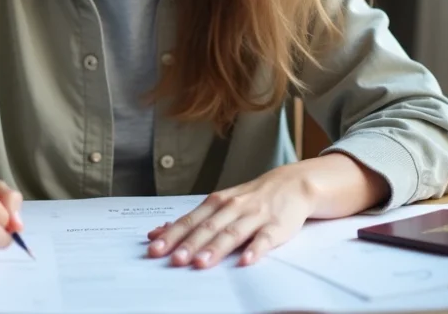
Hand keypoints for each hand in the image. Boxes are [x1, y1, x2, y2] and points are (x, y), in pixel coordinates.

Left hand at [146, 165, 316, 268]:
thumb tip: (157, 232)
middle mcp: (233, 207)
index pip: (190, 221)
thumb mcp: (220, 204)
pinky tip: (245, 261)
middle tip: (174, 259)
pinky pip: (265, 239)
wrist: (292, 184)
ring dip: (216, 248)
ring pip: (232, 233)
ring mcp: (255, 216)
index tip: (155, 248)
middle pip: (208, 228)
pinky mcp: (276, 226)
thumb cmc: (251, 198)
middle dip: (190, 244)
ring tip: (201, 263)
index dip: (173, 235)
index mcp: (216, 203)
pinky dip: (255, 250)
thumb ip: (192, 220)